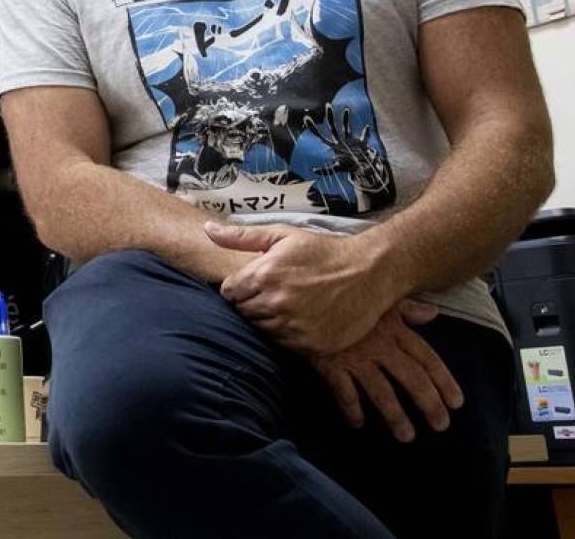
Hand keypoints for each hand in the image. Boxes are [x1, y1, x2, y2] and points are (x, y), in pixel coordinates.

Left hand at [209, 223, 396, 354]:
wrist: (368, 273)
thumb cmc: (322, 251)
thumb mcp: (282, 235)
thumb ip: (241, 237)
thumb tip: (206, 228)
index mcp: (264, 275)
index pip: (228, 292)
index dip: (238, 287)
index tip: (254, 283)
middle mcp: (276, 303)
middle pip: (242, 313)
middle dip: (251, 303)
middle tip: (273, 293)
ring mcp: (293, 327)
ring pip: (260, 330)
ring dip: (267, 320)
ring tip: (287, 305)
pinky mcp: (310, 345)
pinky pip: (282, 344)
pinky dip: (286, 334)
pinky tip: (300, 318)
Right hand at [310, 300, 463, 442]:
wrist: (303, 297)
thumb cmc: (344, 298)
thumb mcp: (379, 298)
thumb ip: (407, 309)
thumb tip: (433, 313)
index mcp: (394, 328)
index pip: (426, 358)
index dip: (444, 381)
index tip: (456, 403)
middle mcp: (379, 345)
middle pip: (411, 378)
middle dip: (428, 403)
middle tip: (441, 425)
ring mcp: (354, 356)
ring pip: (381, 391)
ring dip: (395, 415)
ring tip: (407, 436)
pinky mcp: (330, 364)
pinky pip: (344, 392)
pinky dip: (351, 409)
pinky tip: (357, 424)